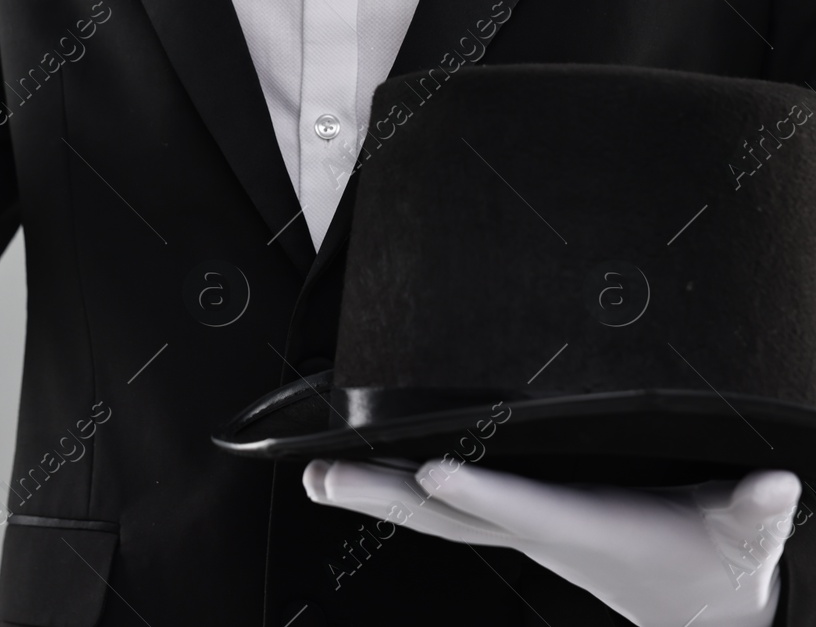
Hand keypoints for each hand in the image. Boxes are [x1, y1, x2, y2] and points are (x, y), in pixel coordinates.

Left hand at [304, 457, 799, 626]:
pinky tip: (350, 477)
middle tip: (321, 476)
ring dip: (372, 494)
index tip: (433, 474)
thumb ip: (758, 511)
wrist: (696, 607)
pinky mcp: (515, 520)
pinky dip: (396, 491)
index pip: (523, 506)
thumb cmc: (714, 557)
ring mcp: (517, 527)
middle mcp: (534, 530)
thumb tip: (777, 489)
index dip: (480, 493)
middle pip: (446, 515)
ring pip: (430, 513)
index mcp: (582, 527)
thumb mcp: (745, 535)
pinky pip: (441, 507)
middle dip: (384, 495)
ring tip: (312, 477)